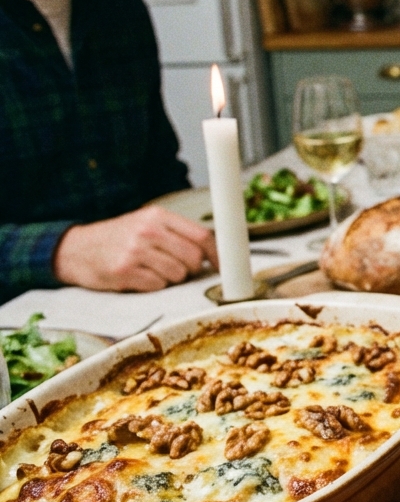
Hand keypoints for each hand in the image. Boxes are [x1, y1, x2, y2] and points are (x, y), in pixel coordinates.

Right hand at [53, 207, 218, 291]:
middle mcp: (148, 231)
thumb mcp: (146, 224)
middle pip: (193, 257)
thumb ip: (177, 234)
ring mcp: (135, 251)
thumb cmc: (118, 238)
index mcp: (158, 216)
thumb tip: (213, 254)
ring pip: (178, 274)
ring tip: (152, 269)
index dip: (217, 254)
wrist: (75, 249)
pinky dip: (154, 285)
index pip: (202, 236)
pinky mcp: (124, 271)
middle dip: (191, 269)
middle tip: (176, 268)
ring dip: (171, 278)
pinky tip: (139, 277)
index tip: (223, 266)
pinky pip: (158, 285)